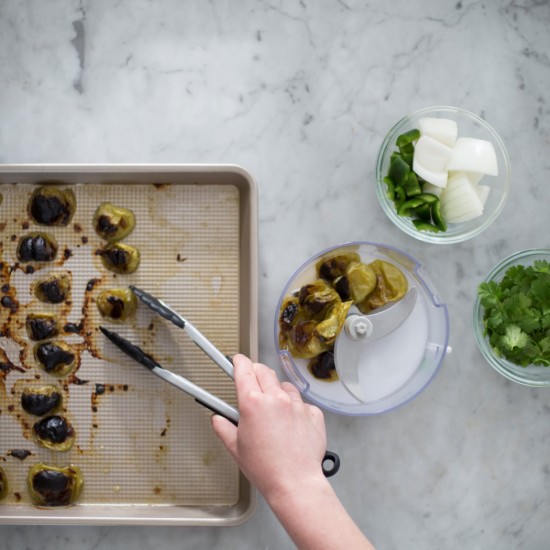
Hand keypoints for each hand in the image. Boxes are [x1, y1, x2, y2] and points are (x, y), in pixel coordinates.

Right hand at [211, 354, 327, 500]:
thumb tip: (217, 418)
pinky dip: (295, 409)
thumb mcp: (236, 448)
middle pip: (264, 371)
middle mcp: (276, 398)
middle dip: (256, 373)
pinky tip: (291, 425)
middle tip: (252, 384)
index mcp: (253, 403)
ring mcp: (296, 404)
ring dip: (277, 392)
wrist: (295, 482)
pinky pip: (302, 403)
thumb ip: (223, 428)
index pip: (244, 370)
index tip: (237, 360)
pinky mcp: (313, 413)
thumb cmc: (265, 469)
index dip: (239, 362)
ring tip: (274, 411)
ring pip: (285, 386)